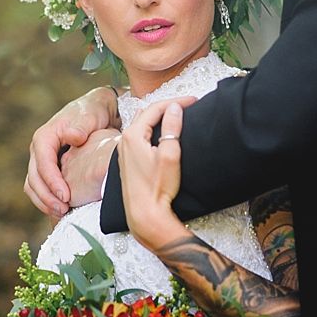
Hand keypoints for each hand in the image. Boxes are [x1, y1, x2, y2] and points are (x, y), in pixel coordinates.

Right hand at [25, 86, 120, 216]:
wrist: (99, 111)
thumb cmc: (94, 112)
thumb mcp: (89, 115)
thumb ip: (81, 125)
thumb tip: (72, 137)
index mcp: (44, 137)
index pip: (42, 163)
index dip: (52, 182)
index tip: (66, 196)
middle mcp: (39, 150)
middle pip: (33, 178)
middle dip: (46, 197)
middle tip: (64, 210)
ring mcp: (42, 161)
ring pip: (33, 186)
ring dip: (44, 202)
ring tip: (63, 213)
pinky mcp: (49, 170)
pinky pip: (41, 189)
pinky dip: (48, 201)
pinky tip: (63, 210)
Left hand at [118, 97, 195, 251]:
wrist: (144, 215)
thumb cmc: (157, 188)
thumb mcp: (169, 155)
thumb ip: (171, 128)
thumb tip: (174, 107)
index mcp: (132, 136)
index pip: (155, 108)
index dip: (175, 102)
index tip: (193, 101)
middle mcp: (123, 141)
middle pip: (146, 114)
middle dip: (167, 106)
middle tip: (188, 106)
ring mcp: (124, 152)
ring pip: (141, 125)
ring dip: (159, 117)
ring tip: (179, 115)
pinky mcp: (127, 161)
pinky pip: (139, 137)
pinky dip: (152, 129)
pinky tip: (163, 133)